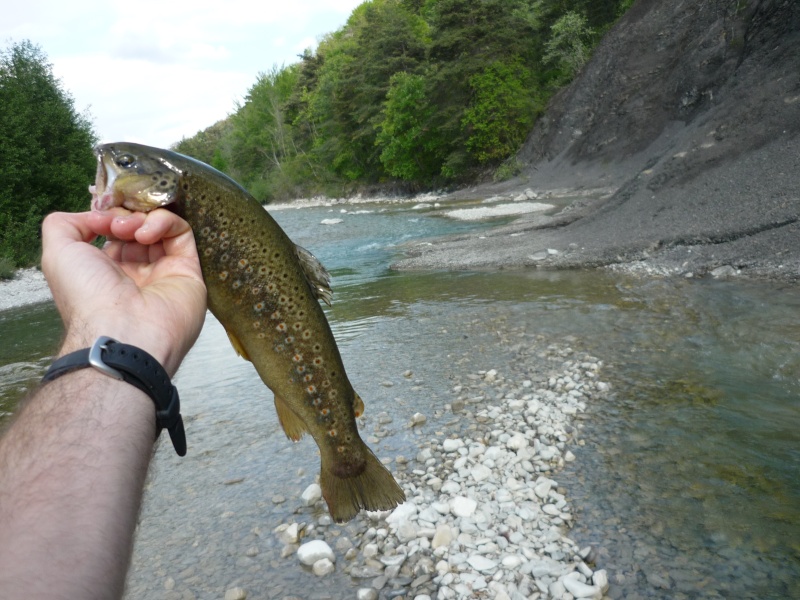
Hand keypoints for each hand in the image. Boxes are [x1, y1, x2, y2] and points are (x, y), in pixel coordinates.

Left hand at [41, 209, 206, 374]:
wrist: (122, 331)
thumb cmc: (86, 295)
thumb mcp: (57, 253)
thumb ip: (64, 224)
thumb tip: (95, 214)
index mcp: (106, 272)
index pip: (113, 233)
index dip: (108, 216)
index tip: (100, 217)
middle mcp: (136, 272)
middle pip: (138, 227)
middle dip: (125, 216)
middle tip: (117, 224)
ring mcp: (164, 271)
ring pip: (160, 228)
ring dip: (143, 219)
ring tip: (130, 230)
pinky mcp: (189, 270)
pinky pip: (182, 234)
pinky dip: (165, 223)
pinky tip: (147, 234)